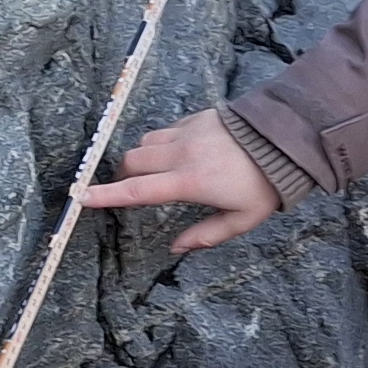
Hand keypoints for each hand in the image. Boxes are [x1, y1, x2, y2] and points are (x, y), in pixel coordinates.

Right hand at [73, 108, 281, 253]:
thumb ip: (206, 235)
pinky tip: (176, 154)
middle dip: (122, 176)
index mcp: (189, 182)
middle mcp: (181, 154)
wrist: (286, 140)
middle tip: (127, 191)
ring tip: (153, 174)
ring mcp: (187, 132)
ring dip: (140, 159)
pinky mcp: (195, 119)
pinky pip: (164, 131)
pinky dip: (160, 144)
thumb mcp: (242, 220)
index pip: (137, 191)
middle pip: (131, 162)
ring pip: (145, 143)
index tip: (81, 198)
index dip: (106, 196)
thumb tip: (176, 248)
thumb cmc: (265, 184)